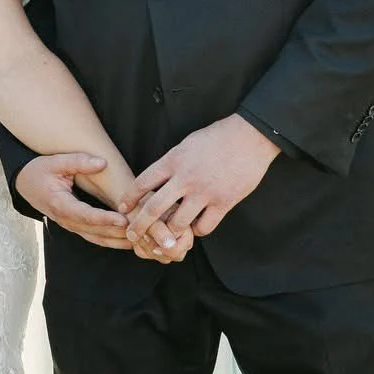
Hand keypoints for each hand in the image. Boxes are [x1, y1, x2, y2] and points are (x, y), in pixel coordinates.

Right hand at [16, 152, 133, 249]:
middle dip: (118, 234)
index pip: (86, 215)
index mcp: (60, 204)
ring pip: (97, 239)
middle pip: (95, 232)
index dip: (105, 219)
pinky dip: (113, 241)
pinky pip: (96, 238)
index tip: (124, 220)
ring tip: (141, 240)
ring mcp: (71, 225)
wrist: (25, 184)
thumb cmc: (40, 171)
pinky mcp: (76, 227)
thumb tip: (102, 163)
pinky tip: (129, 241)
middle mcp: (66, 220)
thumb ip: (78, 161)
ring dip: (118, 241)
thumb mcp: (55, 161)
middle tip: (141, 232)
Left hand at [124, 115, 278, 247]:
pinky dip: (197, 231)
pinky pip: (204, 227)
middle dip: (140, 225)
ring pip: (178, 223)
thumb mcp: (187, 143)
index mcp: (174, 160)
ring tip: (167, 237)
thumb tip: (157, 179)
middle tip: (132, 235)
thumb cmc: (218, 137)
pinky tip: (195, 228)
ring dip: (170, 232)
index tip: (123, 207)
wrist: (250, 136)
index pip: (143, 182)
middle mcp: (185, 178)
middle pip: (154, 208)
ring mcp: (205, 192)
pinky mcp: (224, 202)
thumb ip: (172, 163)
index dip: (130, 197)